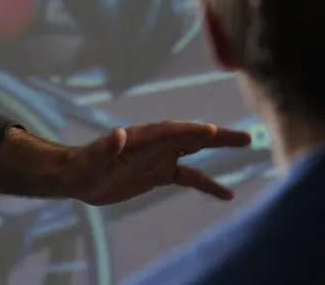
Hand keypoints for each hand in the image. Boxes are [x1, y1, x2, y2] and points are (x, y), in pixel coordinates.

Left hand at [62, 121, 250, 205]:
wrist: (78, 178)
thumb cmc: (82, 167)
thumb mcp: (91, 160)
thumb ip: (105, 147)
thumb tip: (118, 133)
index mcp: (142, 138)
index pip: (170, 132)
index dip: (190, 131)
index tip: (211, 130)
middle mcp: (155, 144)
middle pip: (192, 136)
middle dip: (218, 136)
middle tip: (245, 136)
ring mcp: (160, 158)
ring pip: (196, 151)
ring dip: (219, 148)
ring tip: (247, 145)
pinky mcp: (160, 174)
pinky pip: (190, 177)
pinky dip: (208, 184)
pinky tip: (228, 194)